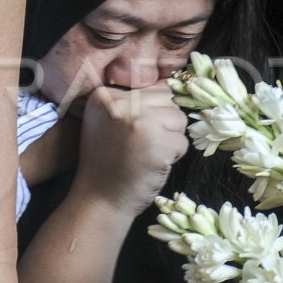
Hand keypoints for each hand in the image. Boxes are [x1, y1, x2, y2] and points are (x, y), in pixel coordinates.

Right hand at [70, 83, 188, 217]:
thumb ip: (131, 100)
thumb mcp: (107, 121)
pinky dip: (173, 156)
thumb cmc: (107, 161)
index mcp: (105, 95)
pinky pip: (182, 142)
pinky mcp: (158, 143)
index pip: (152, 88)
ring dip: (170, 139)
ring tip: (146, 153)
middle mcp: (122, 103)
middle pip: (168, 99)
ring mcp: (140, 122)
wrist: (99, 200)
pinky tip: (152, 165)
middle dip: (164, 123)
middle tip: (141, 145)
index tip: (133, 133)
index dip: (152, 112)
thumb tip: (174, 83)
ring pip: (179, 119)